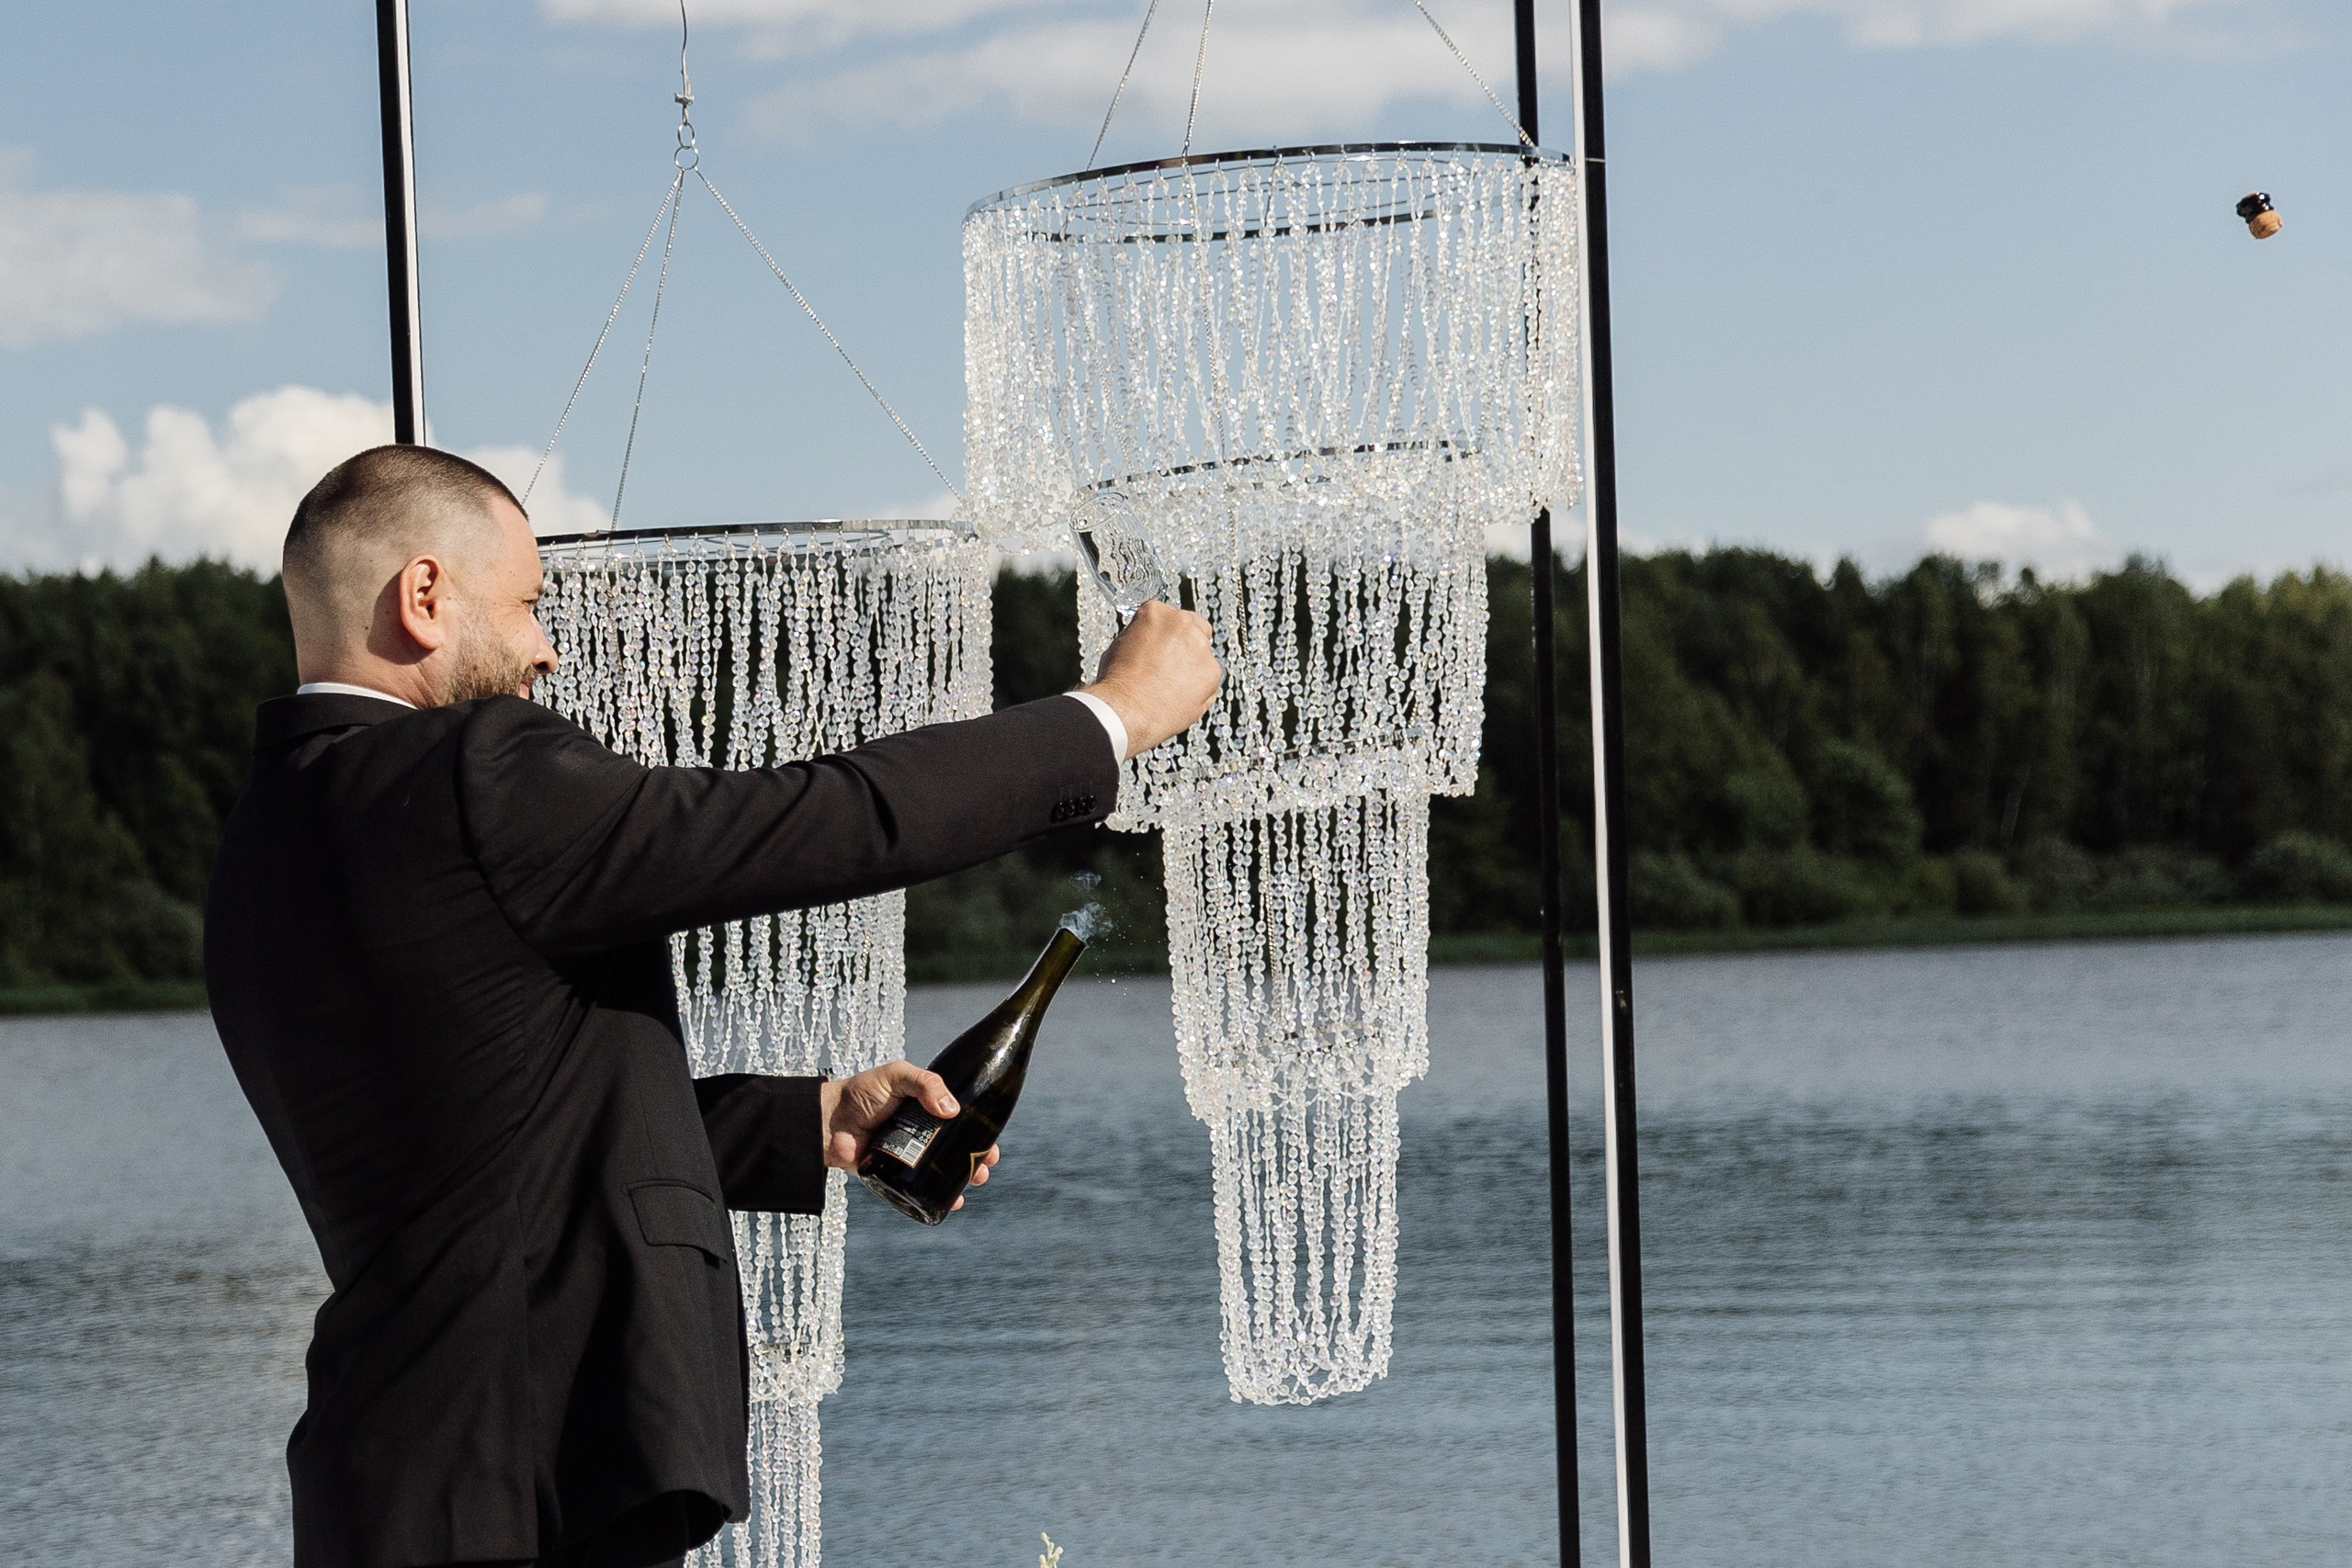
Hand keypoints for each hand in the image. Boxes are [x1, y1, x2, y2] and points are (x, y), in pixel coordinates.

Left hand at [819, 1060, 1000, 1209]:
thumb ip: (926, 1084)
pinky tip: (953, 1201)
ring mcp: (909, 1156)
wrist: (825, 1122)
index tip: (993, 1141)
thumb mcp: (897, 1076)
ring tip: (975, 1181)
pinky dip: (940, 1196)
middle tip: (986, 1165)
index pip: (959, 1119)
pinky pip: (921, 1188)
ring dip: (963, 1178)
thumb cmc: (860, 1093)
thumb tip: (952, 1111)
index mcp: (925, 1107)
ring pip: (943, 1170)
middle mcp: (921, 1132)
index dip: (979, 1130)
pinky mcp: (895, 1176)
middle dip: (977, 1158)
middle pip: (957, 1147)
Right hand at [1079, 599, 1219, 757]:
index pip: (1169, 616)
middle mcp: (1183, 623)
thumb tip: (1149, 642)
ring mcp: (1201, 647)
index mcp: (1157, 612)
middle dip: (1185, 643)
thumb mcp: (1120, 646)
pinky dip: (1199, 687)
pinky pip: (1210, 677)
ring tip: (1170, 686)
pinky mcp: (1212, 671)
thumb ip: (1142, 637)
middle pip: (1194, 627)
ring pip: (1203, 653)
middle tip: (1170, 664)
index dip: (1165, 634)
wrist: (1126, 710)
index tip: (1160, 647)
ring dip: (1192, 665)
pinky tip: (1179, 697)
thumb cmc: (1118, 681)